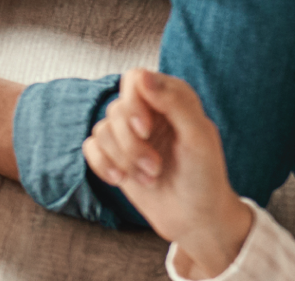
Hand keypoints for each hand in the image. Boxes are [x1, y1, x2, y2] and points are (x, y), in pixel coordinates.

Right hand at [83, 69, 255, 279]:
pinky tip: (122, 180)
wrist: (195, 218)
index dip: (134, 103)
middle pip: (116, 109)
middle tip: (155, 166)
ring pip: (101, 130)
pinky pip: (90, 148)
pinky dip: (104, 165)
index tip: (146, 130)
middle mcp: (147, 111)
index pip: (135, 78)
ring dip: (124, 159)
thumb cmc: (204, 177)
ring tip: (150, 178)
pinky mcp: (114, 155)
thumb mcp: (199, 138)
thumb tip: (142, 76)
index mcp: (171, 98)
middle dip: (131, 143)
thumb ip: (175, 102)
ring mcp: (129, 134)